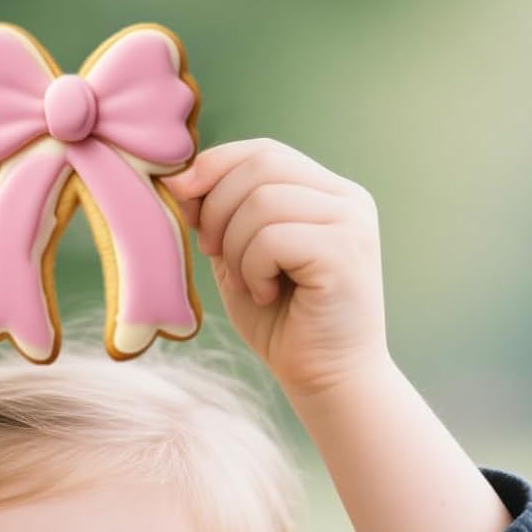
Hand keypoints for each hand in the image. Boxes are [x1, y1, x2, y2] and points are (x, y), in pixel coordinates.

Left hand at [161, 139, 388, 399]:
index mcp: (325, 192)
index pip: (263, 151)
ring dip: (235, 248)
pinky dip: (253, 268)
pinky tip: (266, 294)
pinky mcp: (346, 251)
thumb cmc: (282, 323)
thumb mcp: (239, 259)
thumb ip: (221, 218)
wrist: (327, 380)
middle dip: (217, 208)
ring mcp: (351, 222)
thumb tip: (180, 179)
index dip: (215, 166)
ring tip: (248, 283)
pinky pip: (273, 237)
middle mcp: (346, 198)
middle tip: (212, 253)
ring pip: (262, 202)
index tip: (180, 197)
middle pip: (261, 166)